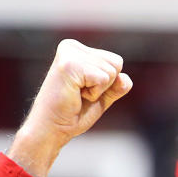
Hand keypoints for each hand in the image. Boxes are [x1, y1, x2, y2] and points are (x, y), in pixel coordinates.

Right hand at [8, 40, 131, 176]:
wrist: (52, 129)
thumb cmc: (73, 114)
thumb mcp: (101, 97)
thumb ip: (116, 86)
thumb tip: (125, 79)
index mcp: (77, 49)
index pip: (115, 61)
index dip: (107, 84)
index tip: (84, 91)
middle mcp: (72, 46)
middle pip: (116, 63)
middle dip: (104, 86)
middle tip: (80, 95)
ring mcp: (70, 54)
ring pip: (111, 71)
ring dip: (98, 91)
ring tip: (76, 95)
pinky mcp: (70, 65)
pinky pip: (103, 79)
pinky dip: (94, 93)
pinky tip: (75, 95)